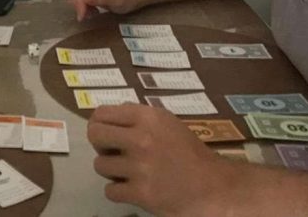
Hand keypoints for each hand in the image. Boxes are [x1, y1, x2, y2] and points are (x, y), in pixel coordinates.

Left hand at [87, 103, 233, 213]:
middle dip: (100, 145)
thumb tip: (108, 117)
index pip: (102, 113)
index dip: (99, 124)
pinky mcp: (141, 193)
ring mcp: (140, 167)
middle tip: (113, 152)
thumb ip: (138, 117)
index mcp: (148, 117)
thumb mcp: (167, 123)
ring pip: (99, 165)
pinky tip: (132, 188)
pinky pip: (110, 191)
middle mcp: (141, 138)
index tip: (107, 133)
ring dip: (111, 171)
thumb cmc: (189, 153)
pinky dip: (118, 192)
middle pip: (94, 135)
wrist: (213, 187)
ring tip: (128, 172)